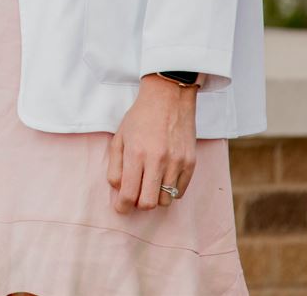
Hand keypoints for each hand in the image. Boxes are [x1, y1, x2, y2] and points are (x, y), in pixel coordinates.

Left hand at [106, 76, 196, 212]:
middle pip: (149, 203)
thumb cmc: (140, 118)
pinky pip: (180, 191)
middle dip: (139, 204)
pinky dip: (170, 190)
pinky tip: (163, 177)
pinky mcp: (191, 163)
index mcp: (136, 153)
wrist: (168, 98)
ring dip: (155, 197)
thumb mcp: (120, 138)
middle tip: (135, 196)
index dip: (123, 206)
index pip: (129, 193)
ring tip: (149, 183)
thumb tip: (119, 190)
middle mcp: (158, 160)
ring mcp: (177, 163)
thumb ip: (116, 166)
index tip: (120, 208)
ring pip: (166, 200)